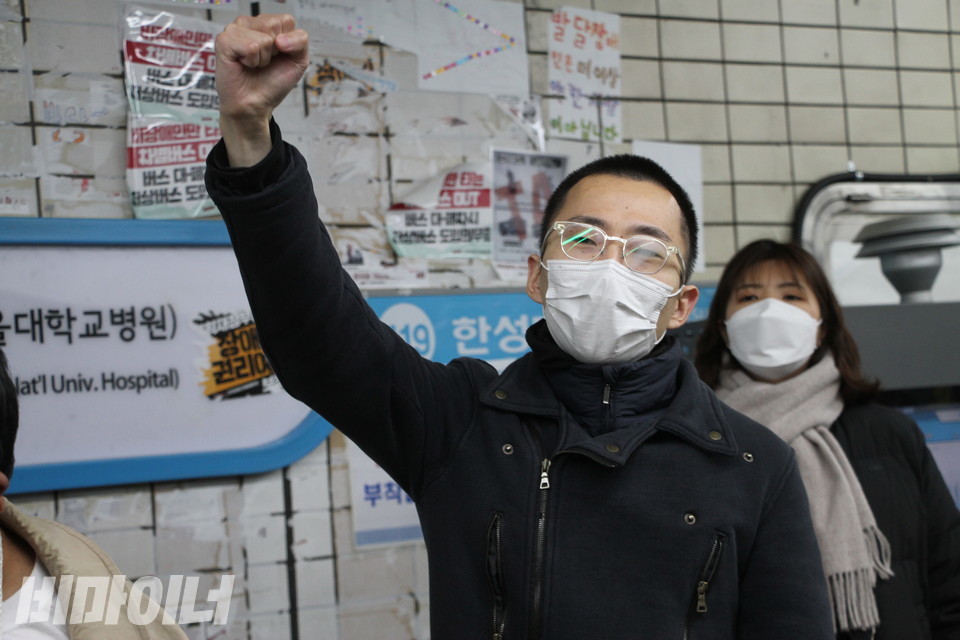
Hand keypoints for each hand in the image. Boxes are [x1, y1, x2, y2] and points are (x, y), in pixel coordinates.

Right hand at [214, 14, 308, 165]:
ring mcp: (234, 30)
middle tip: (264, 62)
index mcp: (266, 24)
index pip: (286, 20)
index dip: (288, 44)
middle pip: (274, 25)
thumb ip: (300, 41)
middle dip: (275, 50)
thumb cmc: (272, 82)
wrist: (255, 104)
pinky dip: (252, 61)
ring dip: (263, 58)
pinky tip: (243, 64)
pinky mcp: (224, 41)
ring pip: (263, 38)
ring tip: (253, 64)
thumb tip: (280, 39)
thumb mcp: (298, 60)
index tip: (278, 56)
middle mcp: (249, 23)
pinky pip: (250, 46)